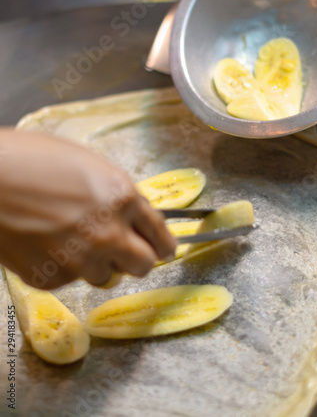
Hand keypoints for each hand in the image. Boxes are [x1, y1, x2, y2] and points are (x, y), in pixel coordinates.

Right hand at [0, 129, 175, 288]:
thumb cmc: (30, 158)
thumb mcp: (87, 164)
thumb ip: (118, 192)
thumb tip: (137, 213)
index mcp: (121, 198)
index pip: (160, 234)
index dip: (164, 243)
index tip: (163, 249)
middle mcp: (108, 234)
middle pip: (144, 266)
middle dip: (136, 257)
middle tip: (123, 249)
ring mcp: (80, 261)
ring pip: (106, 275)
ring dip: (97, 262)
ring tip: (70, 239)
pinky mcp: (52, 280)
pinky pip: (71, 279)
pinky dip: (64, 266)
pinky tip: (45, 243)